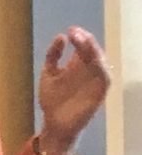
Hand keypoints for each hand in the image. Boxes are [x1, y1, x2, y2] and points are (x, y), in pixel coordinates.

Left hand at [37, 26, 110, 154]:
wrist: (53, 124)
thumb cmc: (52, 100)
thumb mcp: (49, 74)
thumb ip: (53, 55)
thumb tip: (61, 36)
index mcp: (76, 65)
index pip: (83, 46)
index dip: (79, 37)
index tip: (71, 30)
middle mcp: (87, 71)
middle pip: (92, 51)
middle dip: (86, 41)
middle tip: (76, 33)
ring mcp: (94, 82)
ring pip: (101, 62)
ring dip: (95, 51)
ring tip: (84, 42)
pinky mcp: (100, 93)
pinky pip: (106, 78)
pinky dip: (102, 69)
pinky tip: (95, 60)